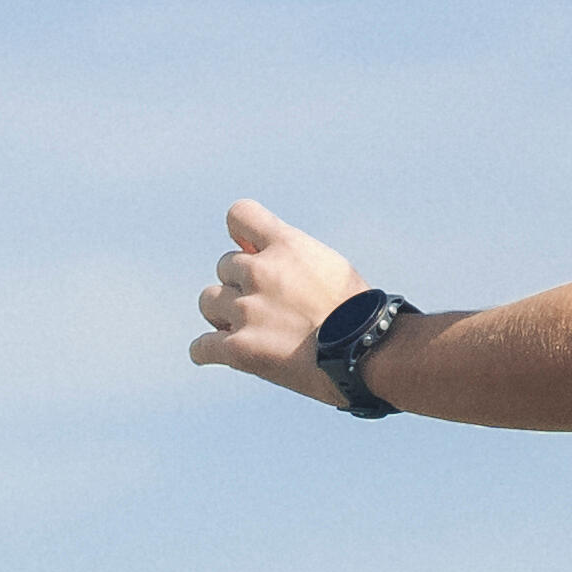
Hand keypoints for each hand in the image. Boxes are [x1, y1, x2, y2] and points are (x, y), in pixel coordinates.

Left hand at [188, 196, 362, 406]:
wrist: (369, 352)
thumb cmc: (360, 315)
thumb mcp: (330, 267)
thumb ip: (293, 260)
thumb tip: (264, 256)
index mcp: (285, 245)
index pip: (239, 215)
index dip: (241, 234)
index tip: (250, 250)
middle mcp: (260, 272)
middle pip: (224, 267)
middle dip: (241, 285)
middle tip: (267, 308)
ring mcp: (246, 310)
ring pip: (208, 302)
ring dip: (223, 316)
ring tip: (249, 331)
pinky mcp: (239, 348)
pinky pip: (201, 347)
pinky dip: (207, 352)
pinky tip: (218, 355)